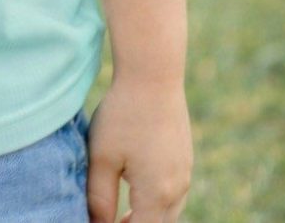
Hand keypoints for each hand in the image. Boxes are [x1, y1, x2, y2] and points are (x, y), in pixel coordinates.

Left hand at [85, 74, 192, 222]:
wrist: (153, 75)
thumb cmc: (123, 114)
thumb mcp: (102, 157)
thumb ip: (99, 199)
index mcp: (156, 195)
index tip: (99, 222)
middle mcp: (177, 190)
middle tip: (109, 221)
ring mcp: (185, 174)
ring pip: (168, 213)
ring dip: (147, 217)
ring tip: (121, 214)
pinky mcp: (185, 159)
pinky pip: (174, 194)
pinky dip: (157, 202)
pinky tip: (137, 187)